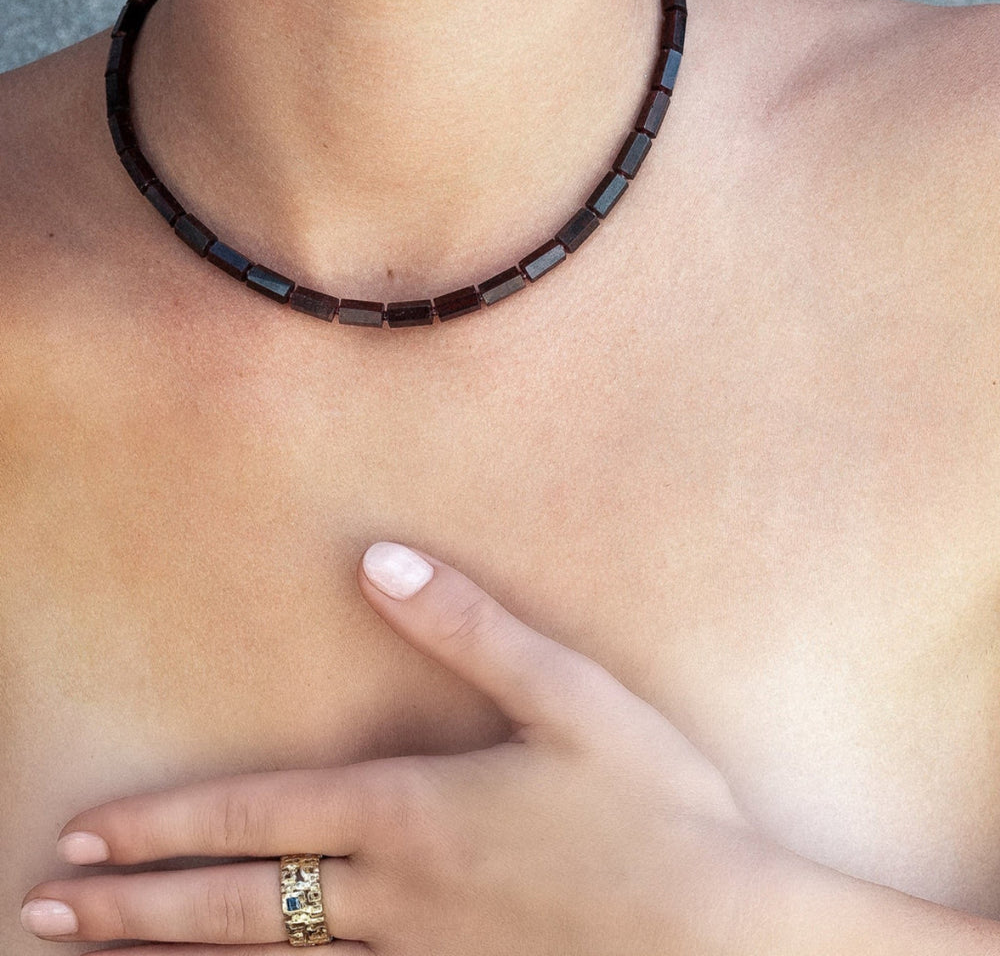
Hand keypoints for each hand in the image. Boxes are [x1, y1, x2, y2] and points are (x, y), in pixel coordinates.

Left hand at [22, 541, 763, 955]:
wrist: (728, 934)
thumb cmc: (657, 805)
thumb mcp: (569, 695)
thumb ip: (469, 625)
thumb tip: (381, 557)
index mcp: (416, 810)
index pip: (260, 816)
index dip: (166, 825)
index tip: (87, 837)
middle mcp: (399, 895)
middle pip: (239, 901)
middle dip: (136, 906)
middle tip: (46, 915)